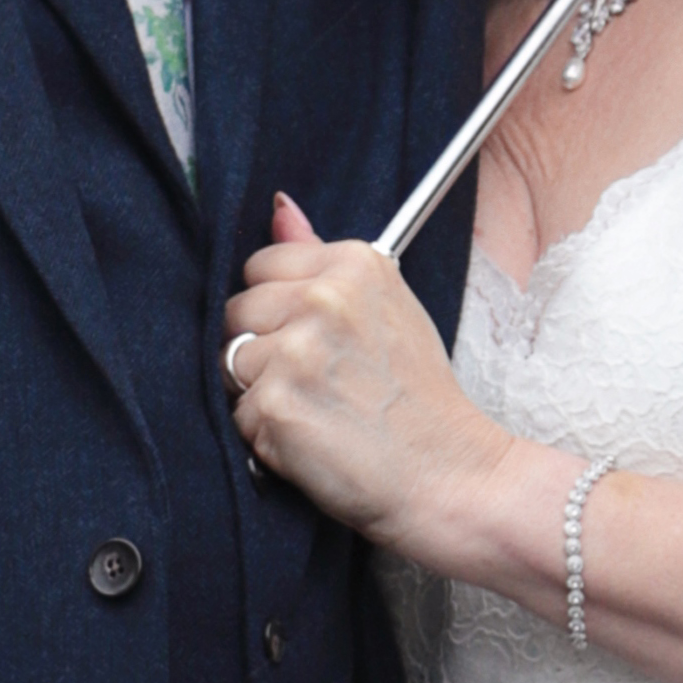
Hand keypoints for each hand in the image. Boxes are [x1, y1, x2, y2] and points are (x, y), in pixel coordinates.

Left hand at [225, 195, 508, 563]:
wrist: (451, 475)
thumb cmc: (421, 401)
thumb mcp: (386, 308)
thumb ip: (321, 257)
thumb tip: (279, 207)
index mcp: (353, 264)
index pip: (261, 266)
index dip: (278, 309)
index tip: (313, 339)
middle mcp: (323, 298)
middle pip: (238, 312)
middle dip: (263, 349)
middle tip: (318, 383)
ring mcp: (297, 352)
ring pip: (231, 364)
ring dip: (261, 395)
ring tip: (317, 412)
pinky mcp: (277, 405)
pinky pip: (238, 415)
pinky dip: (267, 437)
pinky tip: (313, 441)